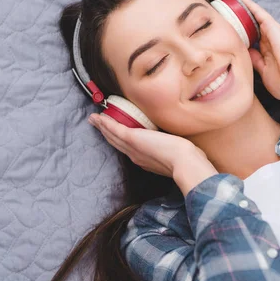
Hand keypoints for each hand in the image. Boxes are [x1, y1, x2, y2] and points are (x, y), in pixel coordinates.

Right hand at [88, 113, 216, 195]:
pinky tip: (99, 117)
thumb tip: (182, 147)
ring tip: (94, 119)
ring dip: (102, 126)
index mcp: (145, 159)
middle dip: (106, 133)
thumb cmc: (185, 160)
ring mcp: (133, 148)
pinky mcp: (132, 139)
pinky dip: (105, 124)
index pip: (128, 148)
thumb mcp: (175, 154)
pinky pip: (115, 129)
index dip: (119, 140)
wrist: (184, 163)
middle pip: (116, 142)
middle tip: (96, 123)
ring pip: (113, 136)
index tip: (113, 133)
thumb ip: (173, 151)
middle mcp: (135, 155)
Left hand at [230, 0, 279, 103]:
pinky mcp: (271, 25)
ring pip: (252, 16)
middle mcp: (269, 40)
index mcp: (268, 54)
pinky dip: (247, 4)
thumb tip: (245, 53)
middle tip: (222, 12)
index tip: (227, 33)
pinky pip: (257, 11)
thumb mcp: (264, 73)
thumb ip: (256, 62)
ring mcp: (271, 32)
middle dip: (238, 20)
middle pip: (250, 27)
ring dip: (240, 8)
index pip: (251, 42)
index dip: (240, 37)